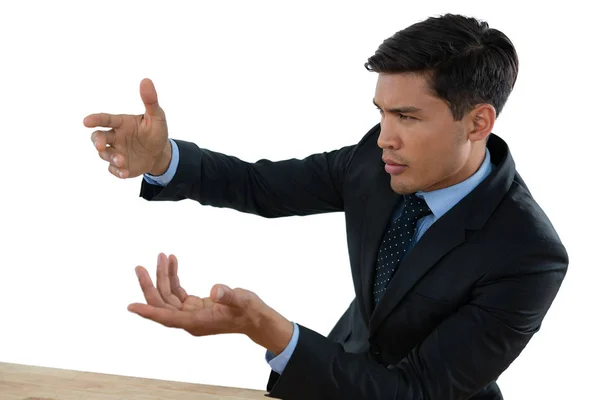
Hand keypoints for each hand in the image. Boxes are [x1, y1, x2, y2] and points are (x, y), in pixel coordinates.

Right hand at [83, 78, 169, 178]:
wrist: (160, 153)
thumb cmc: (155, 131)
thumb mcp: (157, 117)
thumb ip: (150, 101)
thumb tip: (146, 80)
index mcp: (121, 123)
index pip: (106, 119)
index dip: (95, 119)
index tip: (86, 121)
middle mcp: (115, 137)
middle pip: (98, 137)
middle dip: (97, 141)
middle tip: (101, 145)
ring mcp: (116, 151)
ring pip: (105, 154)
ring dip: (111, 157)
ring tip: (122, 160)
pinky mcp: (120, 166)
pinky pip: (113, 169)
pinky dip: (117, 171)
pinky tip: (125, 172)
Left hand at [127, 253, 293, 354]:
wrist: (256, 319)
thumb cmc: (249, 311)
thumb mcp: (242, 301)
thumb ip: (229, 296)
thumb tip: (215, 291)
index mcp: (196, 322)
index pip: (167, 318)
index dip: (148, 312)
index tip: (130, 307)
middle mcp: (189, 320)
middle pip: (162, 304)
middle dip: (150, 286)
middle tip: (140, 266)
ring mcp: (190, 314)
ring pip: (168, 297)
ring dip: (163, 277)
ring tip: (162, 256)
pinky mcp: (194, 307)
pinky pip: (177, 292)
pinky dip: (173, 278)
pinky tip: (173, 263)